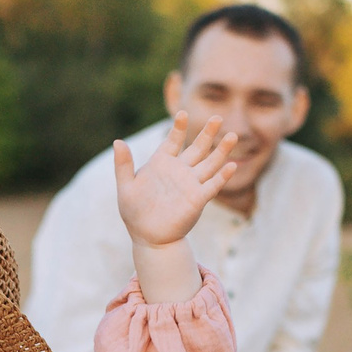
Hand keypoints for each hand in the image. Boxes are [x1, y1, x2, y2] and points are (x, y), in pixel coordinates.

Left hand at [112, 110, 239, 248]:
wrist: (148, 237)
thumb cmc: (135, 213)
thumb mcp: (126, 187)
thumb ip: (123, 165)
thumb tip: (118, 141)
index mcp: (162, 163)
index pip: (173, 140)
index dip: (179, 128)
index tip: (182, 113)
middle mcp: (180, 171)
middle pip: (198, 148)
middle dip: (208, 133)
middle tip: (217, 117)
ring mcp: (191, 184)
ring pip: (210, 163)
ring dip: (221, 150)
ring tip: (233, 136)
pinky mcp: (198, 199)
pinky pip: (213, 185)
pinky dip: (222, 176)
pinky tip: (231, 165)